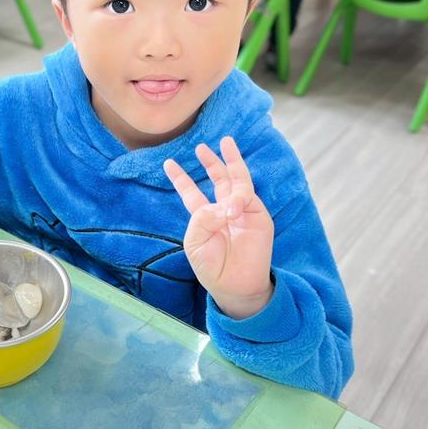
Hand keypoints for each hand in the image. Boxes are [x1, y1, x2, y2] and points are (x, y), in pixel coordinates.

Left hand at [164, 136, 273, 319]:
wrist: (235, 286)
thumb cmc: (212, 267)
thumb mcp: (195, 241)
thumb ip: (202, 218)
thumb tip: (224, 205)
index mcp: (204, 218)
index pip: (192, 193)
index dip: (181, 178)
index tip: (169, 163)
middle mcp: (224, 211)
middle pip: (218, 179)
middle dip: (211, 161)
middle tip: (201, 146)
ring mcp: (242, 211)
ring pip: (237, 180)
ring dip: (230, 161)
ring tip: (225, 142)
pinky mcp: (258, 216)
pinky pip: (247, 197)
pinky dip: (238, 199)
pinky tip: (231, 210)